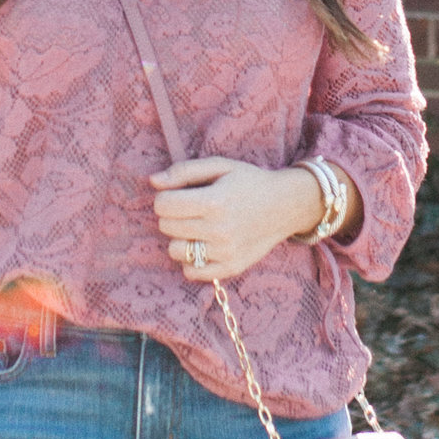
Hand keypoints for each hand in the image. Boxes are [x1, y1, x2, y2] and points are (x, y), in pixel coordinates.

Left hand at [148, 157, 323, 283]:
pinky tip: (202, 245)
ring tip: (195, 228)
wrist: (285, 205)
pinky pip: (191, 272)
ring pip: (175, 251)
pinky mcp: (231, 268)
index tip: (178, 195)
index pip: (163, 205)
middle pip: (166, 227)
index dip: (165, 198)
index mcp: (214, 202)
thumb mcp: (220, 166)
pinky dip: (191, 260)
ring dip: (179, 238)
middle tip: (189, 209)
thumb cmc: (249, 182)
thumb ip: (184, 171)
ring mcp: (226, 252)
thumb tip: (153, 181)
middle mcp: (219, 230)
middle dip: (171, 216)